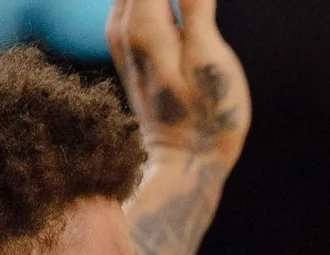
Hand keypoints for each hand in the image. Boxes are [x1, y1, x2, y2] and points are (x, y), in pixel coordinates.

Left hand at [109, 0, 249, 164]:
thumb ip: (195, 5)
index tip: (203, 2)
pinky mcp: (128, 45)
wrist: (185, 163)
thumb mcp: (208, 57)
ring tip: (196, 8)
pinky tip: (177, 8)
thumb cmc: (208, 114)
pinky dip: (153, 0)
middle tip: (202, 6)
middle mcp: (122, 22)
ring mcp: (120, 34)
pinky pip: (134, 0)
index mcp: (142, 21)